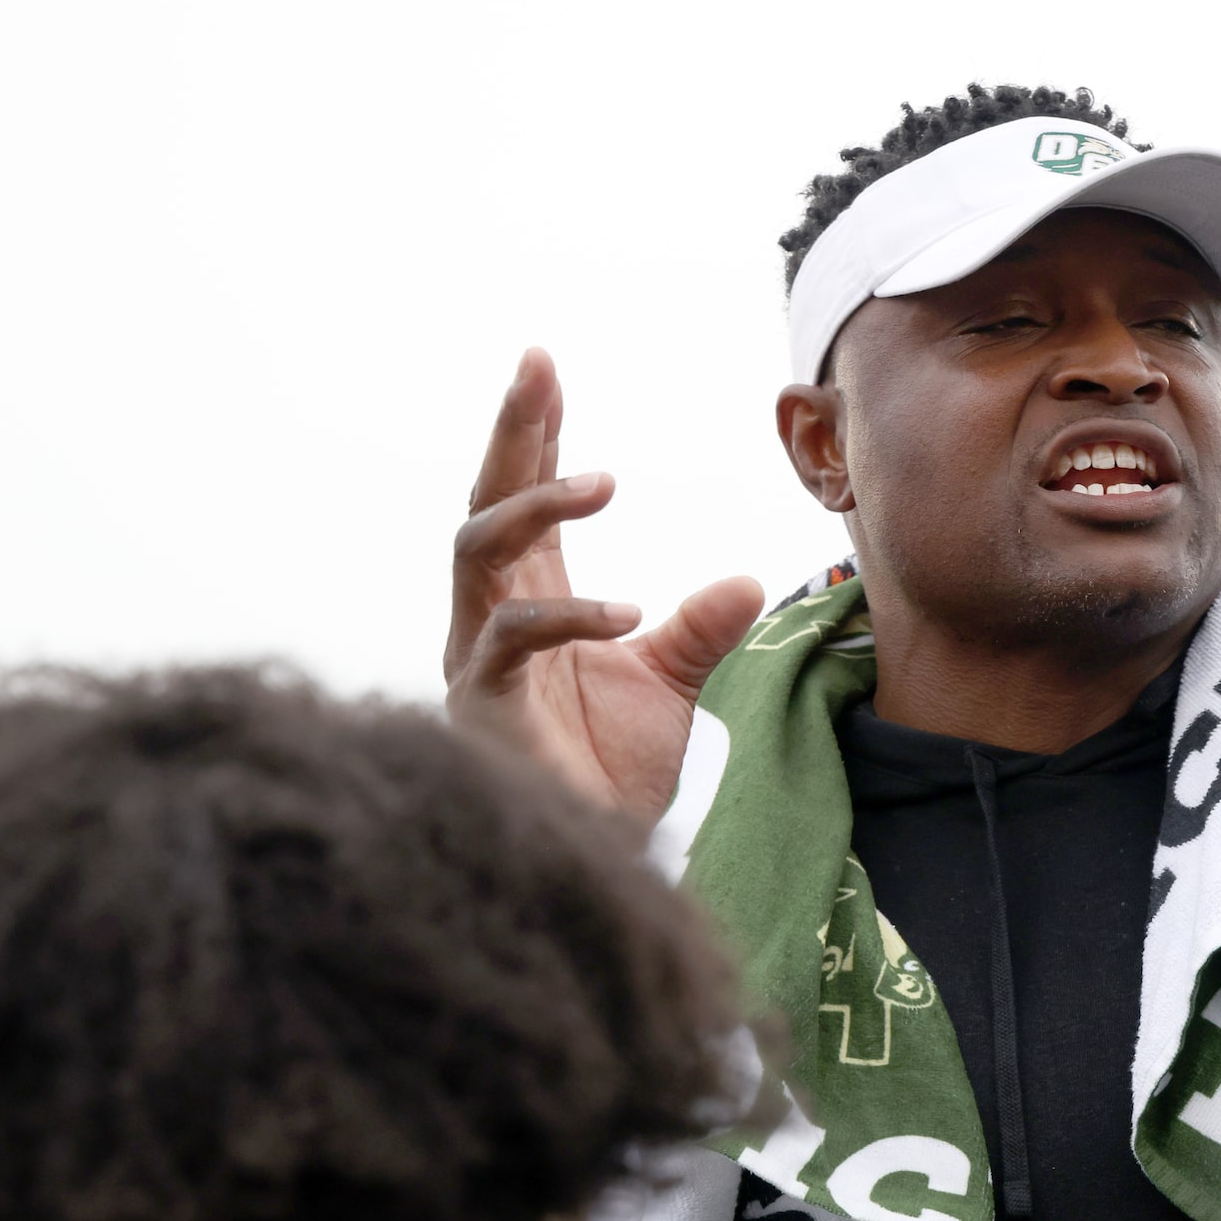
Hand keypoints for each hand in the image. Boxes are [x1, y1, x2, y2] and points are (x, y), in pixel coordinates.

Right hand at [446, 349, 763, 822]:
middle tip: (536, 367)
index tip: (544, 366)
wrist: (597, 853)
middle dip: (510, 433)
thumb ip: (698, 630)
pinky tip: (628, 611)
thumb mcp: (671, 686)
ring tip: (604, 481)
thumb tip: (743, 580)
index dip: (532, 435)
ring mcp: (478, 657)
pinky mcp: (481, 704)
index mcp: (534, 599)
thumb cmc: (611, 772)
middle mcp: (493, 616)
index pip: (527, 500)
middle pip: (488, 501)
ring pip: (478, 552)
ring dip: (536, 507)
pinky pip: (510, 641)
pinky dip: (569, 618)